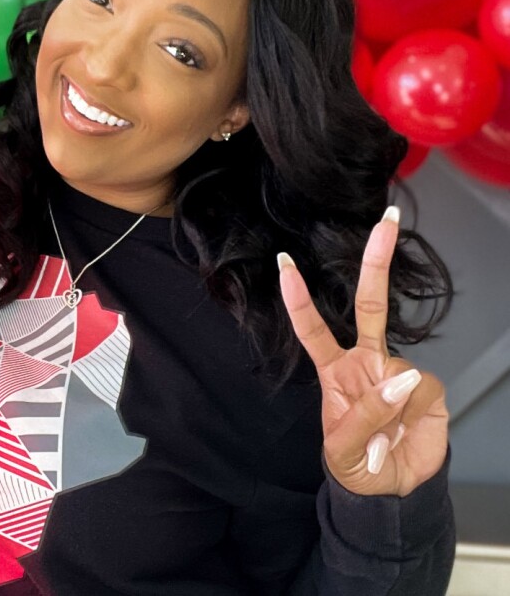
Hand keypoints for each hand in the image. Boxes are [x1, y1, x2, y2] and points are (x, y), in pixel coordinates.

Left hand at [277, 206, 448, 496]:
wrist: (391, 490)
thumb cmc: (356, 464)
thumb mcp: (343, 449)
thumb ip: (366, 414)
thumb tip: (402, 377)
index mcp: (334, 371)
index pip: (312, 329)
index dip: (298, 298)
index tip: (285, 262)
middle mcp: (366, 362)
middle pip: (370, 306)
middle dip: (376, 263)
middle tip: (385, 221)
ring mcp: (397, 373)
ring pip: (399, 367)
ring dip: (392, 404)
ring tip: (384, 436)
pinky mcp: (427, 390)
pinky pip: (422, 389)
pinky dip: (415, 410)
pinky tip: (409, 427)